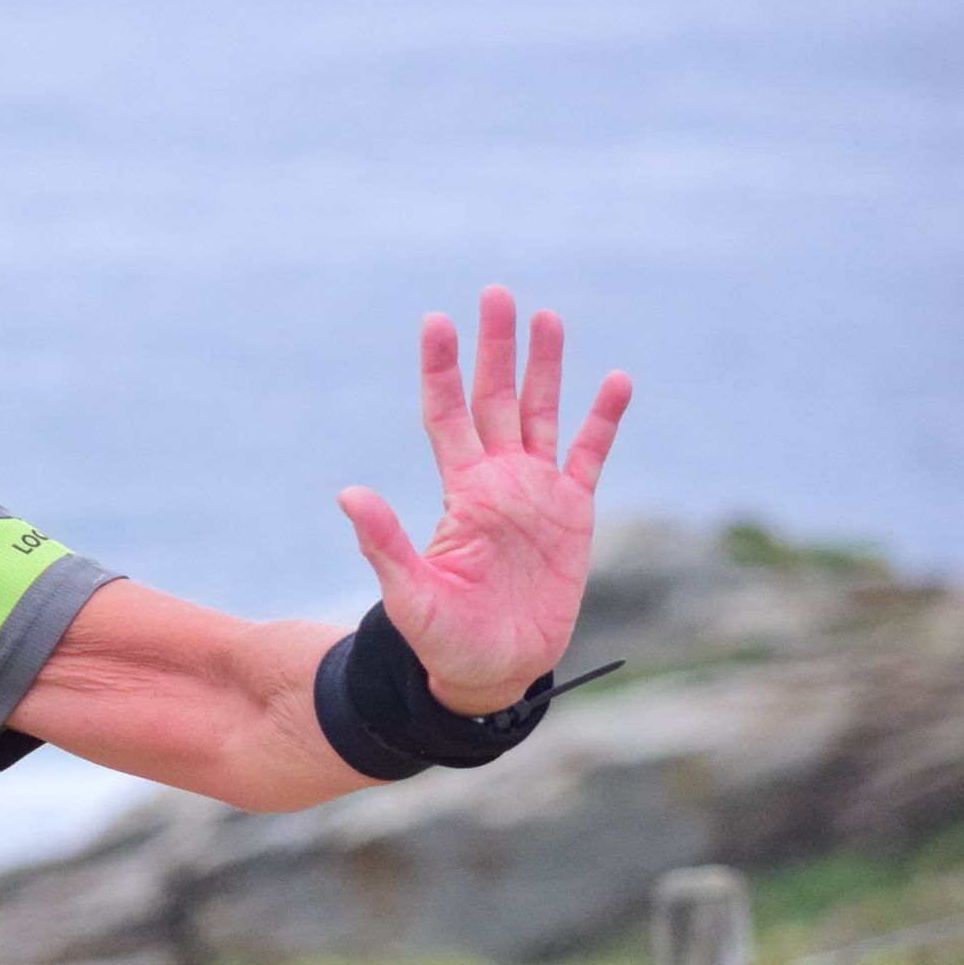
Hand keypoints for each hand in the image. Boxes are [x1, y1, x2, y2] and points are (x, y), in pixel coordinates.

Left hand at [336, 286, 632, 713]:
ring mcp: (537, 493)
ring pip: (542, 414)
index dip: (442, 369)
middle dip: (495, 348)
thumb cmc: (441, 638)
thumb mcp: (409, 592)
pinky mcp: (575, 514)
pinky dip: (603, 420)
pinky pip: (591, 456)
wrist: (492, 670)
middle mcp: (496, 481)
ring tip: (546, 317)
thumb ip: (385, 541)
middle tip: (494, 293)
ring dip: (546, 368)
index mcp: (458, 491)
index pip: (446, 414)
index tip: (435, 321)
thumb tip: (347, 493)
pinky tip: (616, 380)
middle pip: (496, 399)